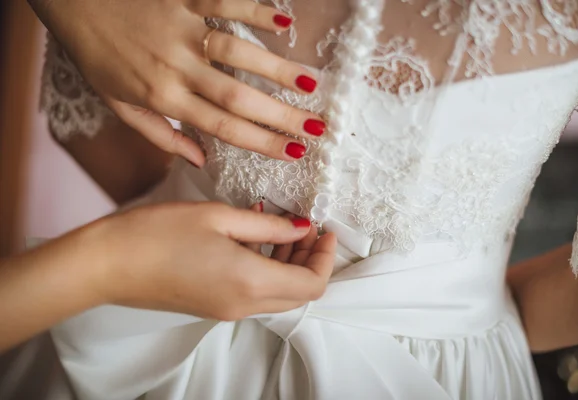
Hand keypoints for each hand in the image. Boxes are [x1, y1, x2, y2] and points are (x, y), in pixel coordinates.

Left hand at [30, 0, 325, 165]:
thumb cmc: (97, 55)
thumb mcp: (120, 105)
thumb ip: (161, 135)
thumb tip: (200, 160)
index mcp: (163, 97)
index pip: (222, 127)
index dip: (261, 142)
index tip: (293, 153)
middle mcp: (177, 66)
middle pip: (238, 96)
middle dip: (281, 115)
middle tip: (317, 127)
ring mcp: (183, 29)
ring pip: (238, 53)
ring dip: (277, 70)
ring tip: (311, 85)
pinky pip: (225, 4)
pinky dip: (256, 11)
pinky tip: (284, 24)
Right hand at [95, 202, 335, 319]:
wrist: (106, 265)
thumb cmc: (155, 235)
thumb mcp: (218, 217)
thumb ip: (267, 226)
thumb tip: (300, 228)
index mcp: (249, 282)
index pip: (312, 284)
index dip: (325, 257)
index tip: (324, 230)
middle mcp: (243, 305)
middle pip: (298, 292)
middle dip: (309, 259)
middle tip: (305, 226)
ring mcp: (227, 310)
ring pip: (277, 293)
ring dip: (287, 262)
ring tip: (278, 225)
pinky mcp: (213, 306)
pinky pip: (253, 292)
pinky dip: (264, 267)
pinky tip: (250, 235)